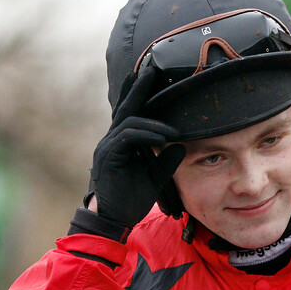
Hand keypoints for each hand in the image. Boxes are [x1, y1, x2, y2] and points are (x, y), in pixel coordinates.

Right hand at [87, 68, 184, 227]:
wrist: (114, 219)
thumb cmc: (132, 198)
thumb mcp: (156, 176)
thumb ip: (168, 160)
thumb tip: (183, 144)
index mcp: (121, 141)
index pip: (130, 112)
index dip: (138, 93)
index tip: (150, 75)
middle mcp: (111, 140)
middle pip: (126, 108)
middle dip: (138, 88)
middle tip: (150, 69)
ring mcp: (107, 147)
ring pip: (129, 121)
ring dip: (153, 122)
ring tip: (173, 130)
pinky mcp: (108, 157)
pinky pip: (129, 138)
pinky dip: (147, 135)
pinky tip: (162, 139)